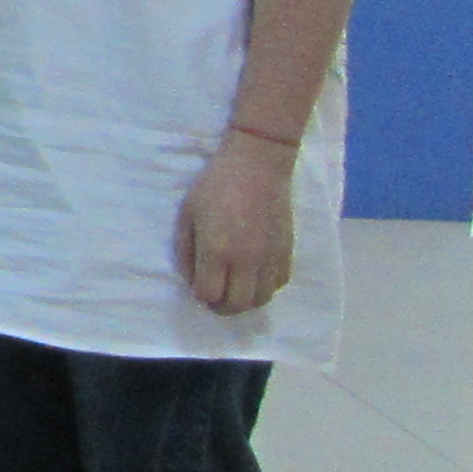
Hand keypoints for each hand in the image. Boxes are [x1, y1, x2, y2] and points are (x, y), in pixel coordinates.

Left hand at [177, 133, 298, 315]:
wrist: (257, 165)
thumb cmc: (215, 185)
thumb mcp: (188, 214)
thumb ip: (186, 250)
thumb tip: (191, 278)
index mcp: (217, 250)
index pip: (210, 294)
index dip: (201, 295)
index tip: (197, 285)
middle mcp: (246, 260)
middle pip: (238, 305)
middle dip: (222, 306)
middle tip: (214, 296)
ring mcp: (270, 257)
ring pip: (261, 299)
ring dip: (245, 301)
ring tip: (233, 290)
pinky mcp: (287, 250)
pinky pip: (279, 284)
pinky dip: (265, 288)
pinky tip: (254, 277)